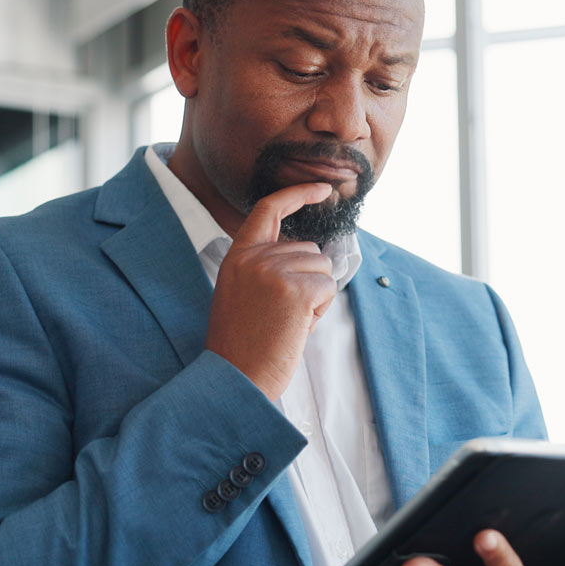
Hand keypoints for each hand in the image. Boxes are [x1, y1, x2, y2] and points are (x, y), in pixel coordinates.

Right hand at [205, 182, 336, 398]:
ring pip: (322, 268)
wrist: (236, 378)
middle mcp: (253, 258)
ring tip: (287, 323)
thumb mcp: (244, 294)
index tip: (321, 188)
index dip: (298, 193)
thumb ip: (269, 267)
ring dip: (315, 297)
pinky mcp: (295, 290)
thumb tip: (314, 254)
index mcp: (237, 257)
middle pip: (308, 249)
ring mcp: (273, 272)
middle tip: (282, 315)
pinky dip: (320, 311)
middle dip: (308, 280)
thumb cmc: (244, 345)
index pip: (268, 209)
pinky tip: (296, 328)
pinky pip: (328, 289)